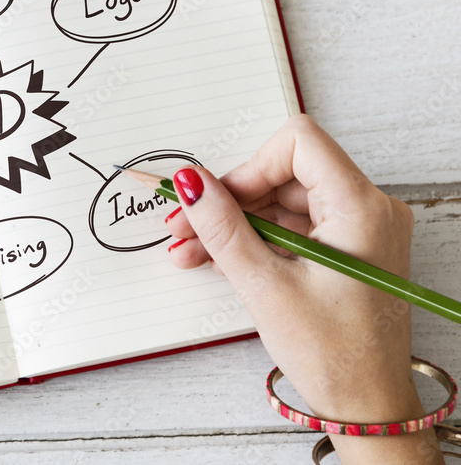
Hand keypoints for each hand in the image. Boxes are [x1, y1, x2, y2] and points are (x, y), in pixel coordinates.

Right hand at [165, 114, 443, 463]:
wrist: (367, 407)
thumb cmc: (335, 355)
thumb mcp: (265, 286)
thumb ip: (223, 227)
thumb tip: (191, 183)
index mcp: (360, 208)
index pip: (298, 144)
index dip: (249, 166)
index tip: (215, 199)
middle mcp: (367, 210)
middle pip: (284, 174)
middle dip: (230, 200)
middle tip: (184, 225)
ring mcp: (358, 230)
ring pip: (282, 203)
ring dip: (234, 224)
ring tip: (192, 250)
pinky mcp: (346, 250)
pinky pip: (293, 227)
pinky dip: (256, 240)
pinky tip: (219, 259)